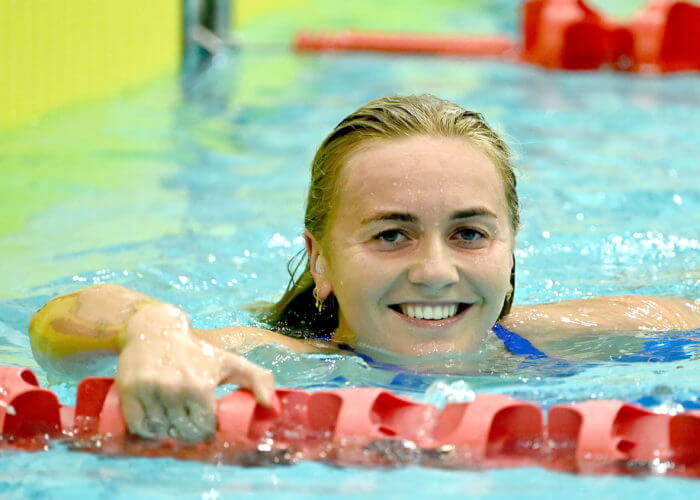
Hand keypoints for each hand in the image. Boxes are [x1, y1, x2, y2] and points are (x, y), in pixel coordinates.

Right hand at [116, 304, 273, 442]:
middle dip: (189, 434)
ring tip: (174, 422)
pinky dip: (147, 430)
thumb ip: (258, 381)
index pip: (206, 428)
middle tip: (189, 426)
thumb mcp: (230, 362)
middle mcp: (175, 389)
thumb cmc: (198, 351)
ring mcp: (150, 391)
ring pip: (161, 432)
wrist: (156, 330)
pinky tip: (157, 422)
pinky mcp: (129, 391)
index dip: (207, 430)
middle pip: (183, 433)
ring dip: (168, 433)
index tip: (206, 425)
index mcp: (201, 385)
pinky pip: (139, 426)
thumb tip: (274, 408)